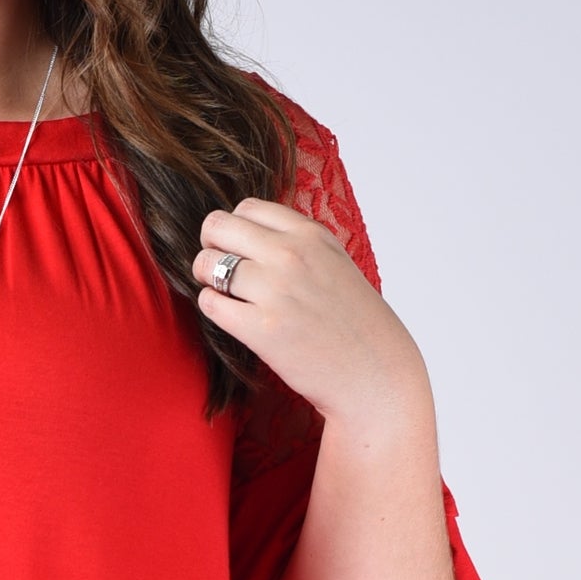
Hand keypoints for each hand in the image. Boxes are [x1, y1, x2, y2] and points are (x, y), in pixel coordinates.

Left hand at [195, 202, 430, 434]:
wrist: (374, 372)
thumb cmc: (355, 323)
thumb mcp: (334, 262)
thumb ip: (297, 243)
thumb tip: (252, 234)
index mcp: (310, 235)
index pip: (247, 207)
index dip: (233, 228)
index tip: (236, 246)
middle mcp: (291, 256)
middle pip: (218, 227)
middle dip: (210, 245)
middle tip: (216, 267)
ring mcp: (275, 291)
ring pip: (207, 264)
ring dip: (206, 278)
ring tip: (224, 294)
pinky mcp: (261, 329)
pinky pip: (210, 303)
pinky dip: (212, 307)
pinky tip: (230, 316)